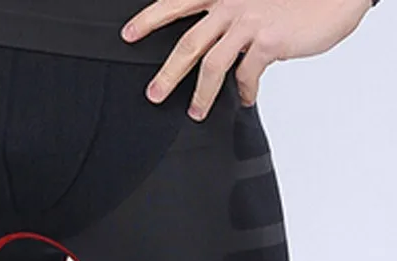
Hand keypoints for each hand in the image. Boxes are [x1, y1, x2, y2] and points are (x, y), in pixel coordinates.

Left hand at [121, 0, 371, 119]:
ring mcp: (249, 20)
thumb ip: (235, 17)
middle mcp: (232, 1)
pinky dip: (244, 91)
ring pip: (212, 65)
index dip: (151, 18)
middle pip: (188, 42)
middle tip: (153, 94)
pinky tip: (245, 98)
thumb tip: (222, 48)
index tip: (128, 34)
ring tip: (196, 113)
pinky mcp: (268, 41)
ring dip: (202, 95)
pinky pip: (246, 75)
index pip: (178, 2)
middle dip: (168, 73)